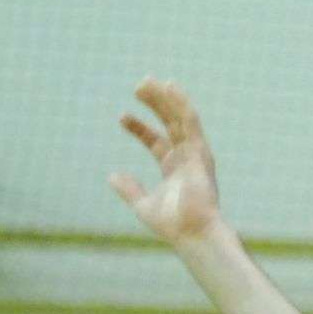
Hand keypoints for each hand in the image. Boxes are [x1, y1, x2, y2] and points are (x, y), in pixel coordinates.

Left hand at [109, 78, 222, 245]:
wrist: (192, 232)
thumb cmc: (172, 225)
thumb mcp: (142, 204)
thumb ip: (129, 189)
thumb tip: (112, 176)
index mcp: (173, 169)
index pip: (156, 141)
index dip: (139, 128)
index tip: (121, 116)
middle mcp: (186, 158)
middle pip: (169, 124)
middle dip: (155, 105)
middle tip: (138, 86)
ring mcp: (194, 154)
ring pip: (180, 118)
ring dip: (165, 98)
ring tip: (148, 81)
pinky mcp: (200, 152)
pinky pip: (190, 122)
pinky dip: (181, 103)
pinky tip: (170, 86)